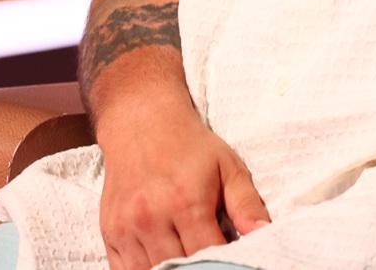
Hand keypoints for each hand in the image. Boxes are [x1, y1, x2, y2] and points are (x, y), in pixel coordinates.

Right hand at [97, 100, 270, 269]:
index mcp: (186, 202)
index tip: (232, 260)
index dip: (224, 263)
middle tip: (211, 262)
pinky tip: (162, 265)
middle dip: (199, 269)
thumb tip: (265, 235)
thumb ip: (247, 204)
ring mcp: (126, 228)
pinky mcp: (110, 233)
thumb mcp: (227, 166)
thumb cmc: (189, 146)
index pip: (208, 255)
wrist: (140, 120)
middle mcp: (152, 218)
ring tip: (188, 262)